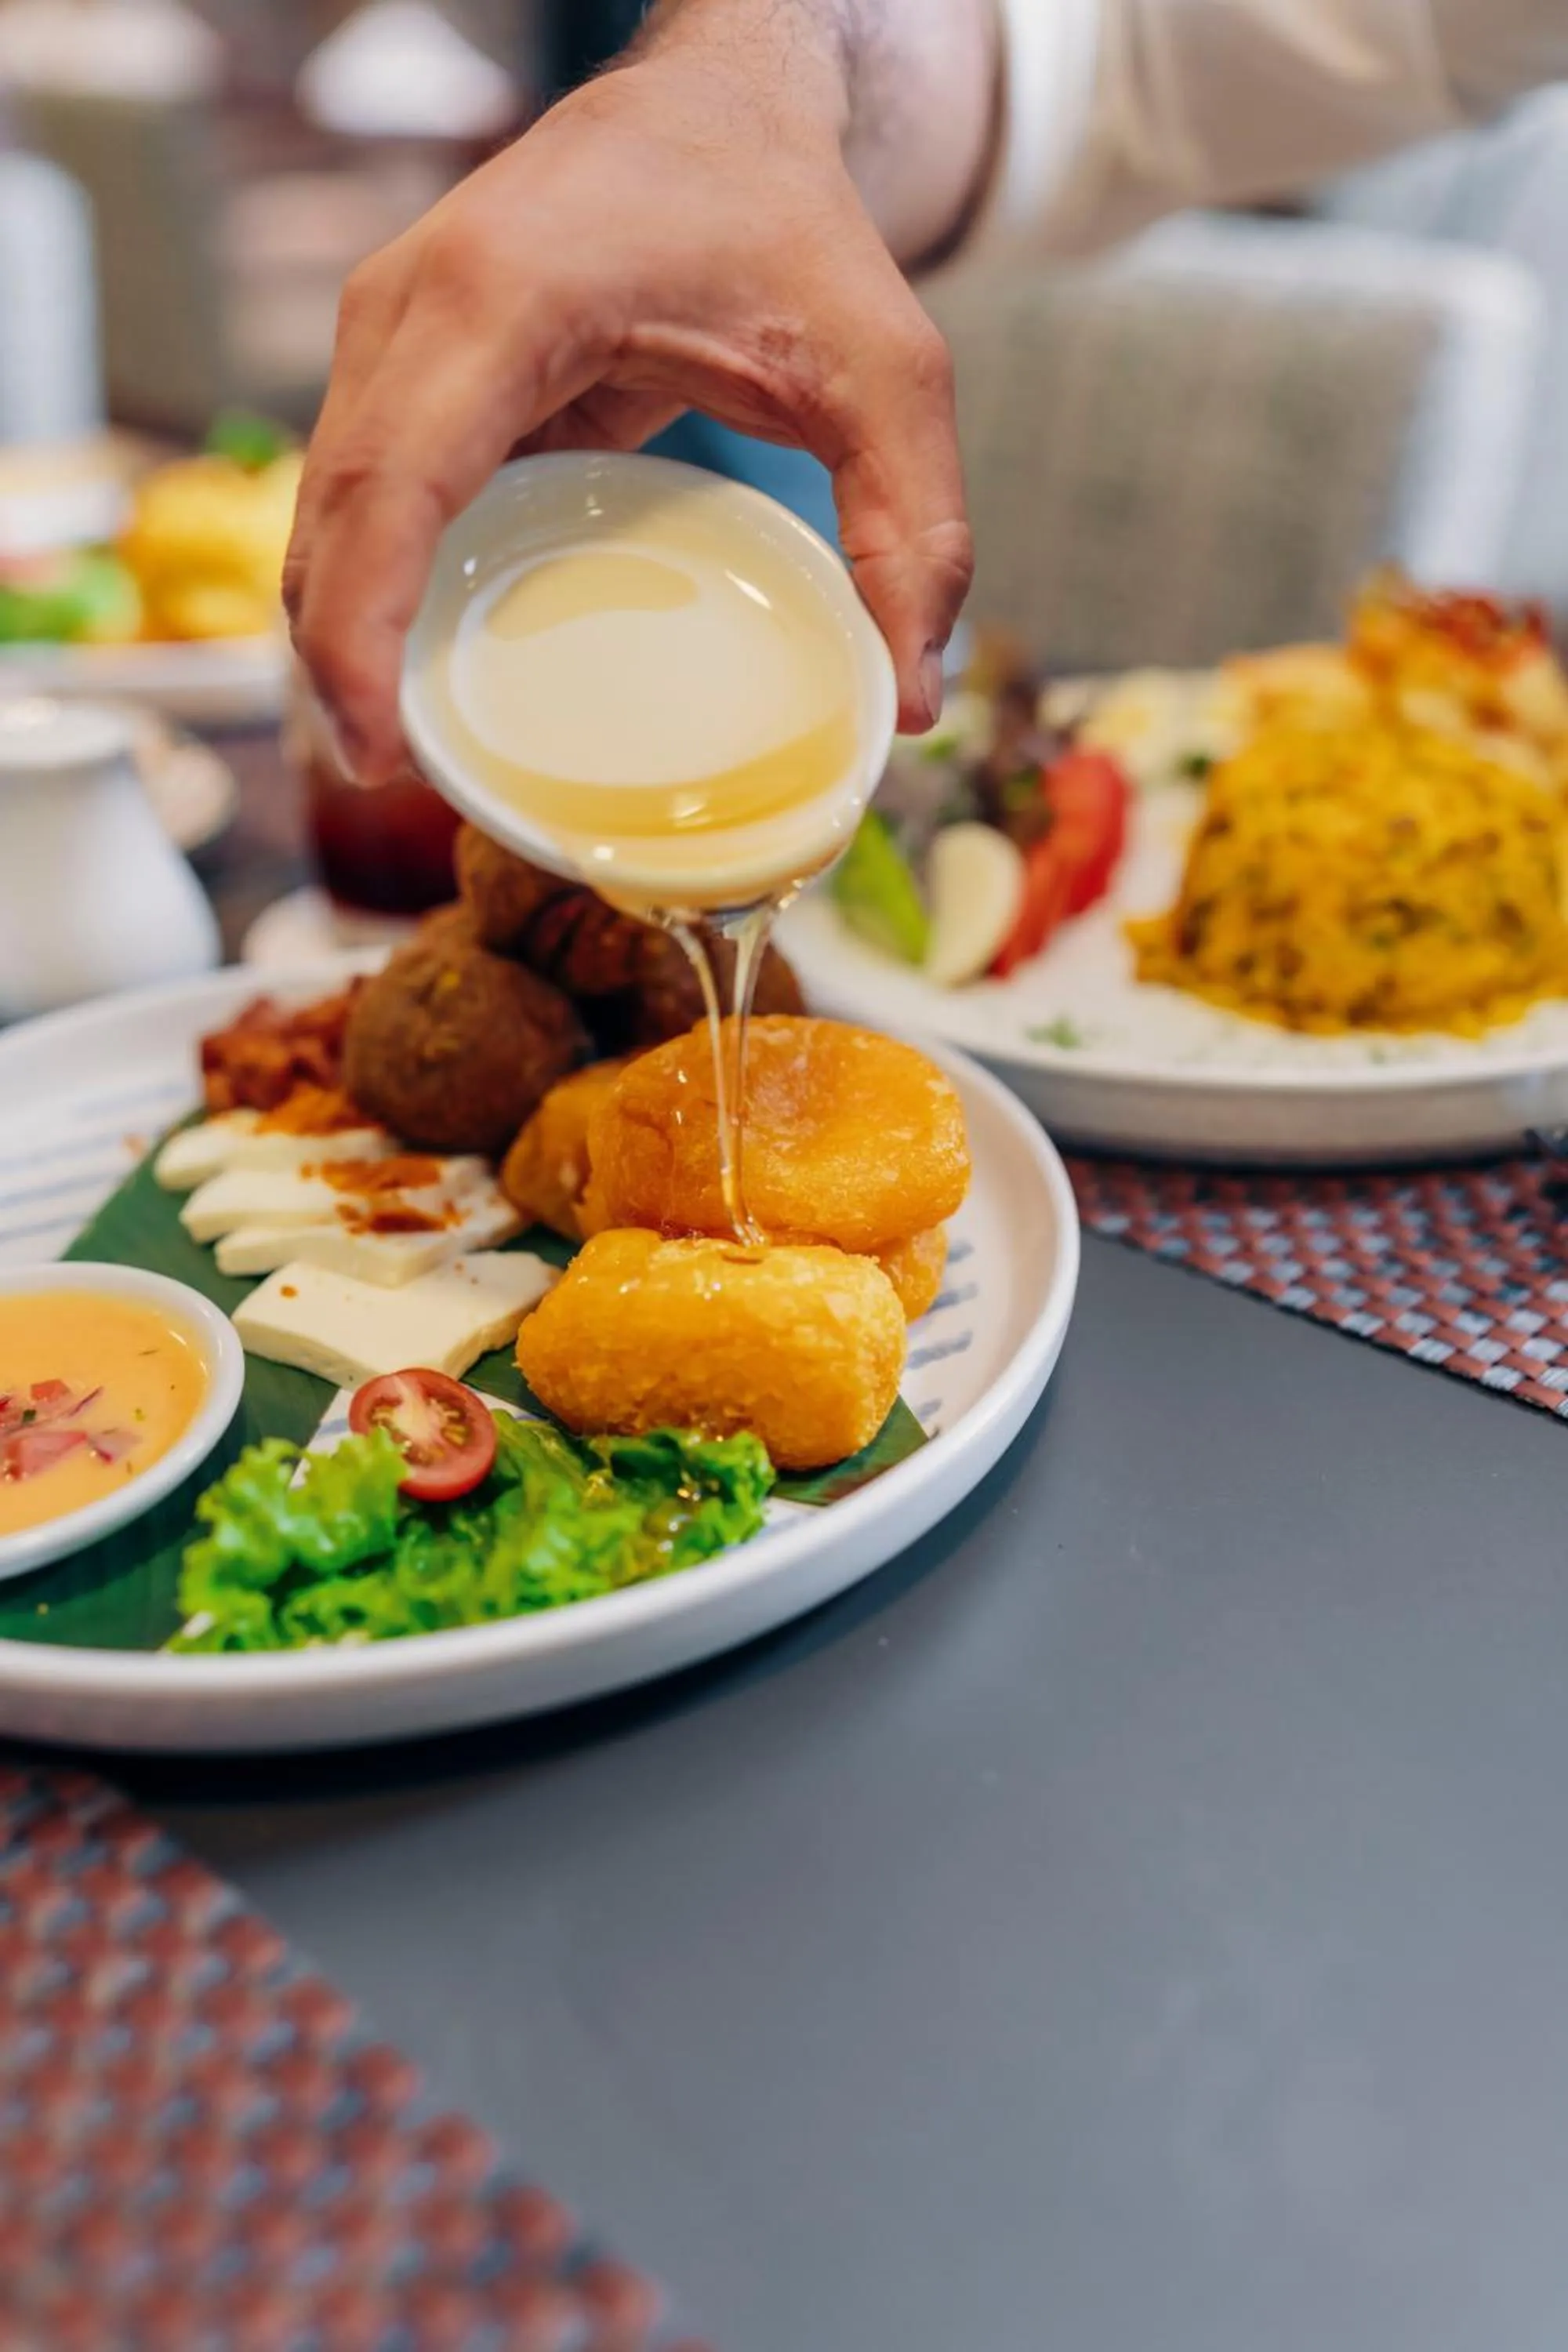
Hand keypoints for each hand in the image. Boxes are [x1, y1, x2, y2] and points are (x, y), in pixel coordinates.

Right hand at [285, 20, 975, 784]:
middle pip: (332, 510)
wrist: (722, 99)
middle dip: (338, 656)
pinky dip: (373, 577)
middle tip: (387, 776)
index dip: (361, 626)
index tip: (375, 744)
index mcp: (505, 298)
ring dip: (342, 622)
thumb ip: (916, 531)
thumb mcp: (888, 372)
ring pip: (327, 502)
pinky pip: (364, 488)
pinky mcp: (404, 360)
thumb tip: (913, 704)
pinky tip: (420, 662)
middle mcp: (415, 305)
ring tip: (397, 744)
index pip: (389, 482)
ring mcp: (392, 328)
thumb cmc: (788, 217)